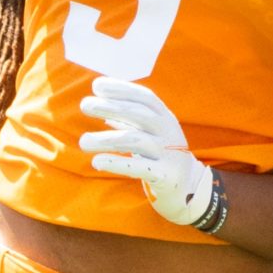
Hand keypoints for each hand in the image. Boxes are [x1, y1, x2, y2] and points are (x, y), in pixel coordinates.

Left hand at [77, 77, 219, 228]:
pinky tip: (97, 162)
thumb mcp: (150, 132)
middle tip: (85, 105)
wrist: (189, 187)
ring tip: (83, 142)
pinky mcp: (164, 176)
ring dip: (106, 139)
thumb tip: (101, 102)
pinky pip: (139, 167)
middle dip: (111, 107)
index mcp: (165, 118)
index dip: (122, 89)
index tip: (97, 85)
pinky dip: (117, 163)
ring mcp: (168, 153)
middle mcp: (168, 132)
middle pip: (139, 114)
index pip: (145, 98)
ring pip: (135, 140)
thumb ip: (129, 119)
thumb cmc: (162, 154)